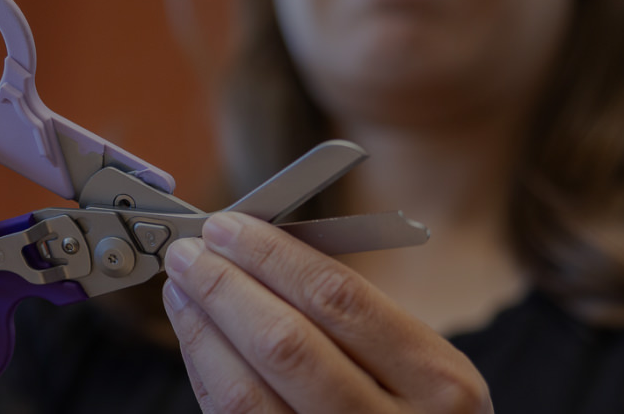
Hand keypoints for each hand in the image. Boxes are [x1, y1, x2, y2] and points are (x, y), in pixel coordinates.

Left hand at [161, 212, 491, 412]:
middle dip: (226, 287)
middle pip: (285, 343)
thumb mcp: (421, 368)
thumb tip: (258, 254)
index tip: (231, 228)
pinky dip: (207, 376)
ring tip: (183, 290)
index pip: (339, 299)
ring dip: (203, 331)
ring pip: (246, 395)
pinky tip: (198, 342)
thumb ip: (353, 319)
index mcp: (440, 383)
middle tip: (192, 253)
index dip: (272, 256)